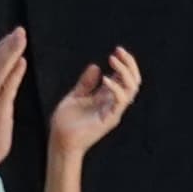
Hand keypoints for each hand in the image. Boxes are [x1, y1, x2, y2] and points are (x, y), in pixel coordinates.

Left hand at [46, 45, 143, 159]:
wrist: (60, 141)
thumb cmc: (66, 122)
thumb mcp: (75, 96)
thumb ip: (86, 83)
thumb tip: (96, 66)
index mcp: (106, 97)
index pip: (124, 78)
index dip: (124, 63)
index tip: (117, 50)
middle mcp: (113, 103)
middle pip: (133, 81)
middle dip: (129, 64)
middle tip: (119, 51)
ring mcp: (113, 111)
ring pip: (131, 89)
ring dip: (124, 72)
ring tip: (113, 60)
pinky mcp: (109, 119)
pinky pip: (120, 102)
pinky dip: (115, 88)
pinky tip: (105, 78)